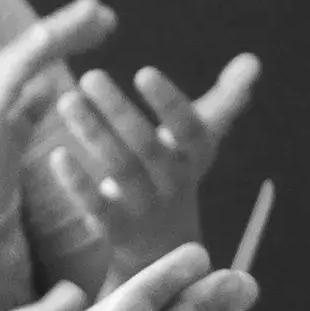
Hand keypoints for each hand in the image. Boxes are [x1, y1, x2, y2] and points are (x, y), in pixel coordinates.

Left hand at [33, 47, 263, 284]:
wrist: (167, 250)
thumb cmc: (178, 175)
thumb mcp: (202, 141)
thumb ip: (226, 99)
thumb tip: (252, 61)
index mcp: (195, 157)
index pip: (189, 128)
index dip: (169, 102)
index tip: (144, 72)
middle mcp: (175, 184)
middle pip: (148, 147)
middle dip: (119, 111)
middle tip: (89, 77)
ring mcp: (147, 210)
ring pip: (122, 172)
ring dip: (95, 135)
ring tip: (68, 101)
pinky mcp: (118, 232)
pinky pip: (98, 209)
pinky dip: (79, 184)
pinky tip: (57, 155)